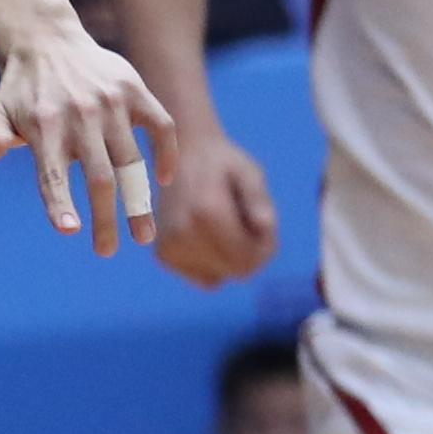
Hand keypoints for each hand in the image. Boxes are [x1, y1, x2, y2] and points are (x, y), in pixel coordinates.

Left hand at [0, 19, 166, 257]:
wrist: (48, 40)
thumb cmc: (21, 92)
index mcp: (44, 125)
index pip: (52, 172)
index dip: (59, 201)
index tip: (69, 230)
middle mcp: (81, 114)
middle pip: (100, 177)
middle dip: (106, 219)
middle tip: (106, 251)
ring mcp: (113, 102)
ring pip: (133, 161)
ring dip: (140, 202)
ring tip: (143, 236)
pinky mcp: (136, 91)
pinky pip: (162, 127)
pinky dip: (167, 154)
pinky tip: (162, 180)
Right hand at [147, 127, 281, 289]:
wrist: (180, 155)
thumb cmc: (222, 163)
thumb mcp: (250, 172)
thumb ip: (259, 199)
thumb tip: (267, 226)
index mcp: (205, 213)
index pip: (247, 261)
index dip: (266, 249)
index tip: (268, 227)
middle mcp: (181, 234)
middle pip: (236, 271)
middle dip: (252, 254)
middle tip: (253, 226)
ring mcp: (169, 247)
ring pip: (219, 278)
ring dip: (232, 258)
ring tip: (230, 226)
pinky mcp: (164, 255)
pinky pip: (204, 276)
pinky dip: (214, 262)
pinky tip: (211, 235)